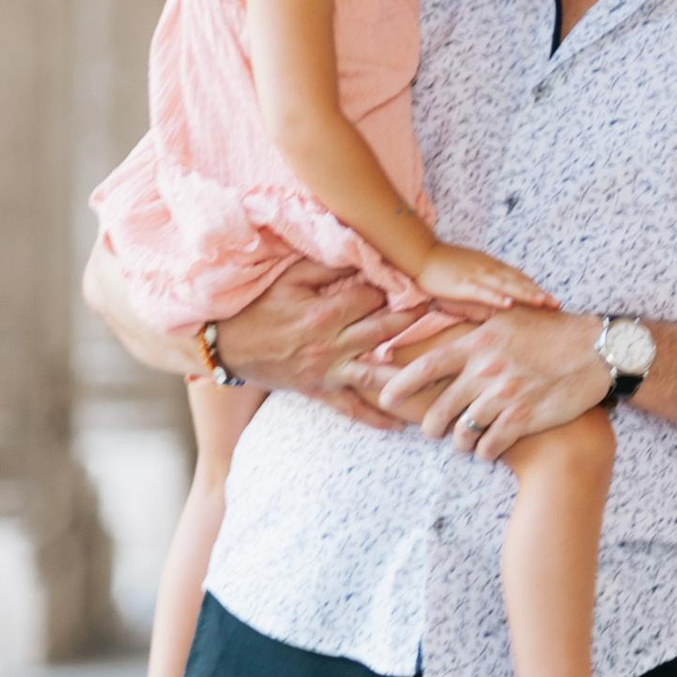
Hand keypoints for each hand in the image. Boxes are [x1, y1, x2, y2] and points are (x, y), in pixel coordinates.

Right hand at [214, 259, 446, 426]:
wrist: (226, 348)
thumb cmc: (258, 309)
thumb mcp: (287, 279)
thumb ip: (323, 266)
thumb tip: (357, 253)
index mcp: (324, 313)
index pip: (372, 297)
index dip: (395, 288)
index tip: (420, 282)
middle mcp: (332, 344)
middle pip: (385, 331)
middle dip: (416, 319)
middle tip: (449, 313)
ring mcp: (328, 371)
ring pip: (376, 373)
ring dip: (409, 372)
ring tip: (441, 373)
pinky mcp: (320, 391)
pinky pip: (352, 409)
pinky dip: (376, 417)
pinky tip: (401, 423)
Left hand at [375, 304, 608, 460]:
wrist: (596, 352)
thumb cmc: (553, 332)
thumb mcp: (510, 318)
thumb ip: (475, 323)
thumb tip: (439, 315)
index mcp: (478, 345)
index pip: (427, 367)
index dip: (399, 384)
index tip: (384, 396)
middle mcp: (486, 371)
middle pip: (440, 408)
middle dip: (431, 425)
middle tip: (432, 430)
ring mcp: (505, 396)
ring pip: (464, 432)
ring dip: (460, 442)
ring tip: (464, 443)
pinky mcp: (524, 418)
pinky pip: (490, 445)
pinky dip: (485, 452)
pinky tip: (487, 450)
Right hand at [415, 241, 557, 318]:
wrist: (421, 254)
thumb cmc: (444, 266)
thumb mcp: (470, 272)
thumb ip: (486, 284)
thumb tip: (500, 298)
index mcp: (491, 266)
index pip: (519, 277)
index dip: (535, 288)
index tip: (551, 299)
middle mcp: (488, 269)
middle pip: (518, 281)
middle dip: (538, 293)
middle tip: (557, 304)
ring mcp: (476, 275)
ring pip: (506, 285)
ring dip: (525, 294)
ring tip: (542, 303)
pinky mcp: (462, 283)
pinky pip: (483, 291)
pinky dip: (496, 297)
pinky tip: (509, 304)